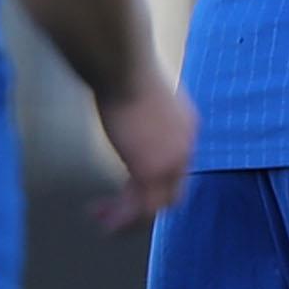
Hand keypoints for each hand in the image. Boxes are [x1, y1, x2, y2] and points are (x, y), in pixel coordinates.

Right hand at [90, 68, 197, 229]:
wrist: (123, 65)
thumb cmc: (124, 69)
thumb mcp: (142, 96)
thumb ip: (142, 115)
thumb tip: (127, 117)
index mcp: (186, 129)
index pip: (175, 168)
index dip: (151, 182)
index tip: (123, 186)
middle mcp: (185, 148)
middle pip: (170, 192)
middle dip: (141, 206)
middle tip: (113, 211)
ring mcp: (171, 161)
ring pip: (155, 205)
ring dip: (128, 218)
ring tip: (102, 222)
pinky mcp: (151, 169)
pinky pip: (141, 208)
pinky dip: (122, 218)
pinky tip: (102, 217)